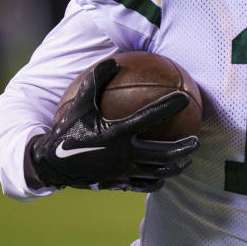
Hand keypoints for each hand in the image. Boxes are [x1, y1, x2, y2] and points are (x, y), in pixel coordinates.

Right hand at [26, 58, 198, 192]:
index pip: (149, 117)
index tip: (184, 98)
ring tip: (187, 159)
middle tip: (195, 139)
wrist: (51, 165)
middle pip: (164, 153)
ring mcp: (124, 173)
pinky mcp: (120, 185)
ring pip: (159, 172)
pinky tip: (165, 174)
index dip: (169, 106)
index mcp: (116, 133)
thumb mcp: (79, 104)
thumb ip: (96, 81)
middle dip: (184, 147)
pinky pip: (146, 185)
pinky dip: (159, 180)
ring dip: (177, 166)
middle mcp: (123, 155)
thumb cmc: (68, 130)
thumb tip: (113, 60)